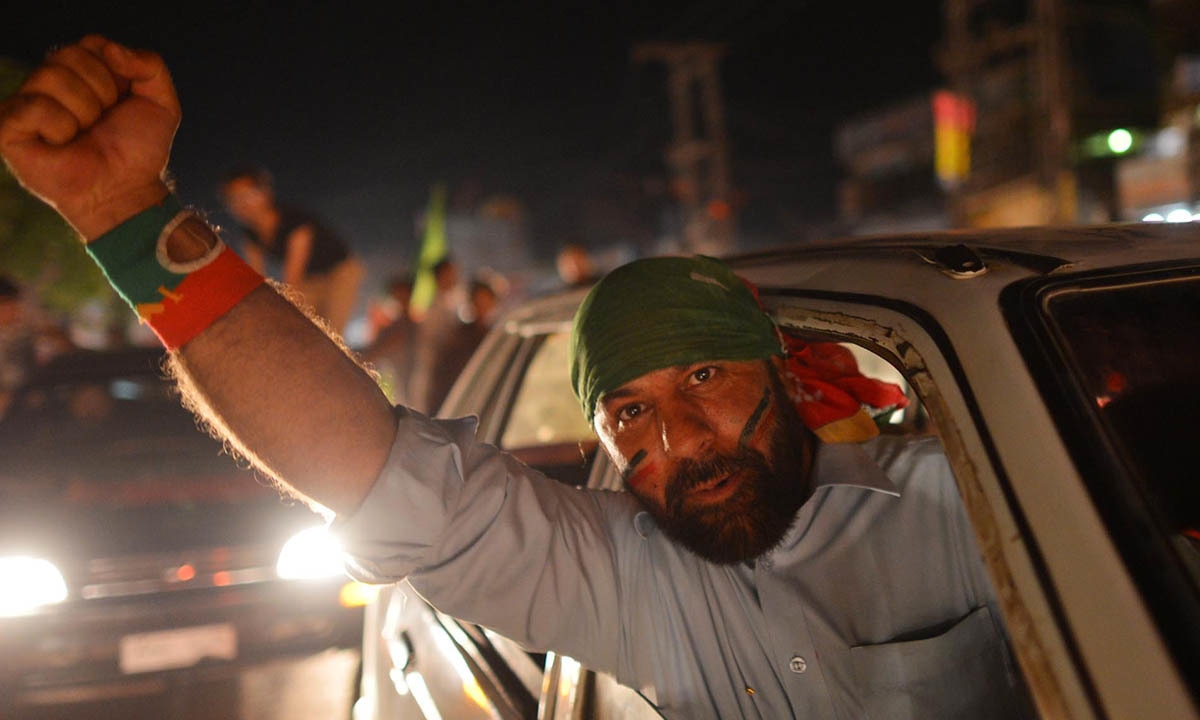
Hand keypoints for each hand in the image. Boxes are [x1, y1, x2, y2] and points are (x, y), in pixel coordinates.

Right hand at [0, 35, 179, 239]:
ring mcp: (26, 103)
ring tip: (83, 134)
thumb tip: (110, 49)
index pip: (93, 44)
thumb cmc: (137, 149)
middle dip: (101, 93)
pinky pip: (32, 106)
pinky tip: (61, 143)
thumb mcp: (162, 104)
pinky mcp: (8, 127)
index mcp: (81, 70)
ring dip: (82, 113)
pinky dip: (58, 127)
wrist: (125, 190)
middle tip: (101, 123)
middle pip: (69, 55)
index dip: (116, 76)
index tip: (121, 104)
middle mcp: (49, 81)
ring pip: (50, 76)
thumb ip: (150, 65)